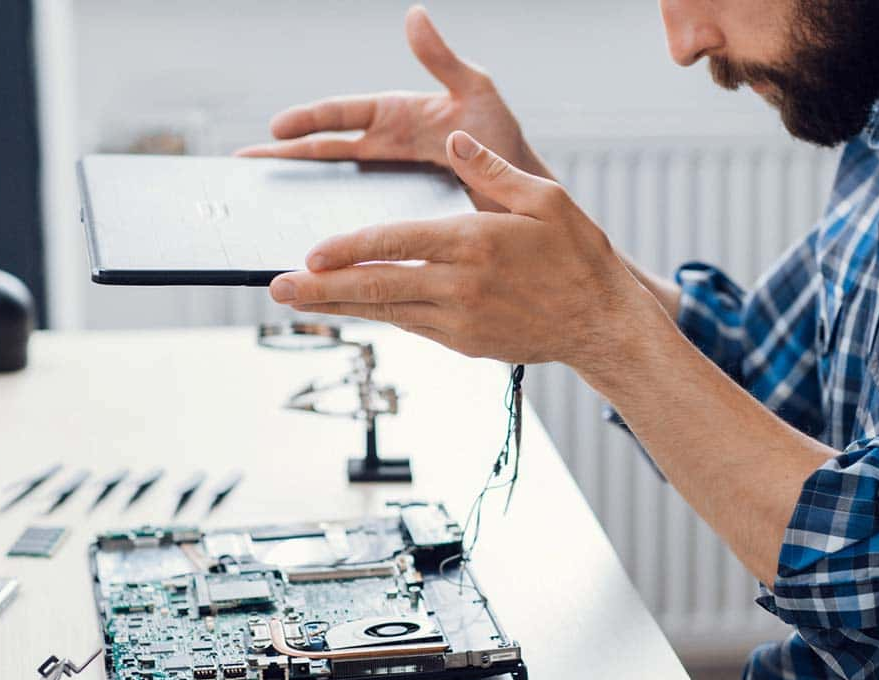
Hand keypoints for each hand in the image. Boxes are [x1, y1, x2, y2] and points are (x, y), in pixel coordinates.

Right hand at [234, 6, 552, 208]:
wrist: (524, 196)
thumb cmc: (504, 140)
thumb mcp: (476, 91)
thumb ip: (442, 59)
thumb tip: (415, 14)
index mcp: (396, 115)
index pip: (342, 115)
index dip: (309, 120)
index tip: (275, 128)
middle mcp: (386, 147)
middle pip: (325, 151)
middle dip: (284, 156)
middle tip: (244, 166)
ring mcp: (389, 182)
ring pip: (333, 185)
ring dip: (299, 190)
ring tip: (262, 201)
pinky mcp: (397, 213)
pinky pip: (357, 216)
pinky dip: (332, 224)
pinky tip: (311, 242)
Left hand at [269, 131, 658, 370]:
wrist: (601, 323)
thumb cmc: (578, 257)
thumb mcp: (544, 199)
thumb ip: (490, 170)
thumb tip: (450, 139)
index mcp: (475, 243)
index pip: (397, 243)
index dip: (349, 248)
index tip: (311, 253)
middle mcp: (460, 286)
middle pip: (376, 286)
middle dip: (321, 288)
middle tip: (277, 288)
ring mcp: (459, 320)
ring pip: (386, 311)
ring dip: (339, 306)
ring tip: (297, 301)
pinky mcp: (463, 341)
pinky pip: (411, 326)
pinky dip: (378, 316)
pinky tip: (354, 309)